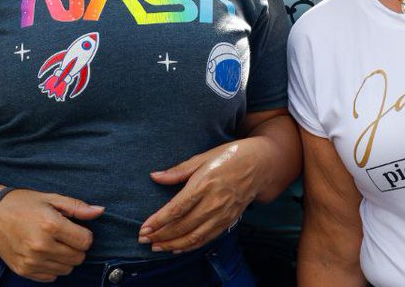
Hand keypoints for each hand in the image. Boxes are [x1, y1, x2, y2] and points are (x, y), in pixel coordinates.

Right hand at [0, 189, 104, 281]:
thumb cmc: (23, 203)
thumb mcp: (51, 198)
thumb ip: (77, 207)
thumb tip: (100, 211)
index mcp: (50, 225)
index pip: (85, 242)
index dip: (84, 234)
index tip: (74, 227)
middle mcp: (41, 246)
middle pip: (78, 258)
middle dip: (76, 246)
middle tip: (63, 235)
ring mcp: (31, 261)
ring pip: (67, 269)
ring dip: (65, 258)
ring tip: (53, 243)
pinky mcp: (23, 270)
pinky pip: (51, 277)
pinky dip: (52, 266)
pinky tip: (44, 252)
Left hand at [139, 141, 261, 252]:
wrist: (260, 164)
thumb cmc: (229, 156)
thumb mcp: (203, 157)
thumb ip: (178, 170)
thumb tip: (155, 176)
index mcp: (204, 184)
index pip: (176, 209)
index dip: (158, 221)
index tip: (144, 228)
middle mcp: (213, 202)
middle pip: (183, 226)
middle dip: (161, 235)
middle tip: (143, 239)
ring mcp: (222, 214)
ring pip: (194, 236)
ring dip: (173, 244)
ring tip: (156, 247)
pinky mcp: (229, 221)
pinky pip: (207, 238)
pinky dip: (191, 246)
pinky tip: (177, 247)